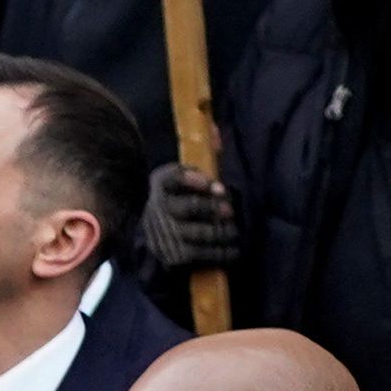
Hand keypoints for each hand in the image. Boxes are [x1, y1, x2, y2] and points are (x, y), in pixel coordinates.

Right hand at [144, 161, 240, 275]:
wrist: (157, 239)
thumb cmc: (179, 200)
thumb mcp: (182, 176)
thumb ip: (201, 154)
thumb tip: (216, 132)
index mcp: (161, 185)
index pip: (170, 178)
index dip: (193, 180)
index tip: (217, 186)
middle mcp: (158, 210)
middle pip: (190, 208)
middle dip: (214, 208)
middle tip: (230, 211)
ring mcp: (165, 235)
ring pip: (200, 232)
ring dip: (222, 232)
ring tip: (233, 231)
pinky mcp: (173, 257)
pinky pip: (202, 254)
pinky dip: (221, 253)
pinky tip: (233, 250)